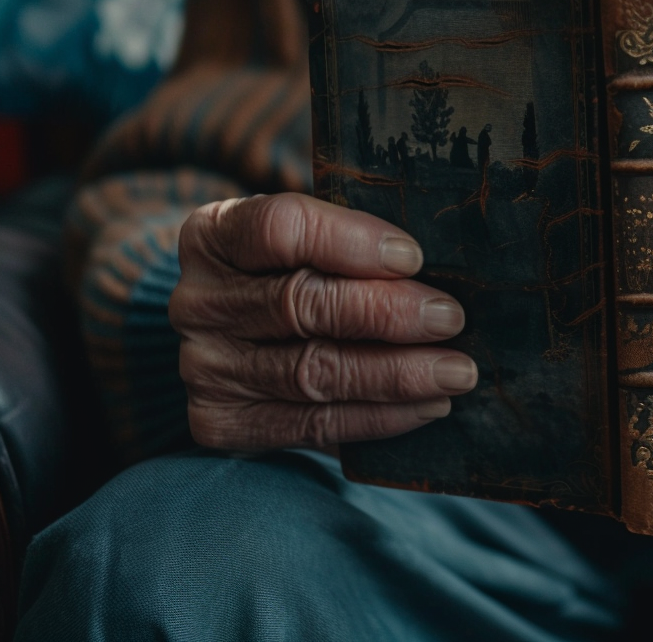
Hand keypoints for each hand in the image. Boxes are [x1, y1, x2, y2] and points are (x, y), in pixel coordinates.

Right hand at [171, 193, 475, 449]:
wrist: (239, 334)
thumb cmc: (296, 270)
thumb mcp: (310, 237)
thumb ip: (354, 241)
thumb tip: (434, 267)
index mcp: (214, 233)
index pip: (280, 228)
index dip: (350, 242)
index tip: (413, 257)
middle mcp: (198, 300)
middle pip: (300, 305)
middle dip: (387, 313)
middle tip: (450, 319)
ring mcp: (204, 367)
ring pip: (311, 372)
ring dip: (395, 374)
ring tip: (454, 371)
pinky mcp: (221, 422)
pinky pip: (311, 424)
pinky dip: (377, 417)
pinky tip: (426, 406)